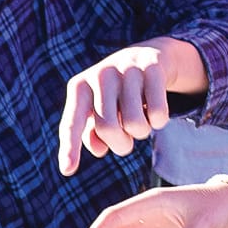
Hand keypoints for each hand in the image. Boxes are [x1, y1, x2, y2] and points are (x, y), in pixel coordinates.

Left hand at [58, 42, 173, 174]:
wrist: (143, 57)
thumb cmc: (114, 94)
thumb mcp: (97, 111)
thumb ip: (91, 134)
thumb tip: (99, 149)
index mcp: (79, 87)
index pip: (72, 123)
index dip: (70, 148)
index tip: (68, 171)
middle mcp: (100, 75)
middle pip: (108, 129)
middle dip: (121, 144)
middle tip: (126, 140)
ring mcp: (127, 69)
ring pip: (136, 125)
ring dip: (141, 132)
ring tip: (139, 119)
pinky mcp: (153, 68)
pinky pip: (159, 114)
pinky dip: (159, 121)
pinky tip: (154, 110)